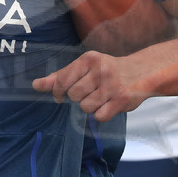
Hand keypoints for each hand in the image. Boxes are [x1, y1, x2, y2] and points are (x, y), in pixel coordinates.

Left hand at [32, 50, 151, 121]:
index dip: (58, 92)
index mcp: (88, 59)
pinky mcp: (121, 100)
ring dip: (90, 107)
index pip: (62, 80)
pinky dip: (101, 115)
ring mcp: (111, 85)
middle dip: (78, 98)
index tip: (60, 96)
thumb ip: (60, 76)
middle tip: (90, 92)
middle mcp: (100, 70)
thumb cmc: (107, 70)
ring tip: (101, 98)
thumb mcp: (84, 67)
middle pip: (74, 96)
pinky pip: (99, 117)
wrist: (141, 72)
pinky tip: (109, 105)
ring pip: (86, 107)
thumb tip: (36, 85)